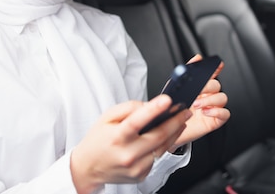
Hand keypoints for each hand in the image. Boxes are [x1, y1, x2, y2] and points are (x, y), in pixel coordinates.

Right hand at [70, 95, 190, 193]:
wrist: (88, 168)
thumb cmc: (98, 140)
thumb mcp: (106, 117)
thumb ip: (128, 108)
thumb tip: (149, 105)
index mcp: (116, 137)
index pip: (136, 121)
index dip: (153, 110)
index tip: (167, 100)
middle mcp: (127, 154)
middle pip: (158, 136)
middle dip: (175, 121)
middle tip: (185, 111)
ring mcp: (136, 167)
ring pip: (162, 148)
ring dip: (174, 133)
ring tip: (181, 120)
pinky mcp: (141, 175)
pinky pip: (156, 157)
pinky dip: (163, 145)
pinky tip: (165, 136)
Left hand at [170, 54, 229, 150]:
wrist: (169, 130)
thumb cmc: (173, 110)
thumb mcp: (175, 88)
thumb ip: (186, 72)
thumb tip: (197, 58)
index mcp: (200, 87)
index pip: (212, 74)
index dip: (217, 68)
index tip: (218, 64)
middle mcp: (208, 96)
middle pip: (217, 85)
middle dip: (207, 86)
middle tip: (197, 91)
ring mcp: (213, 108)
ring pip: (223, 98)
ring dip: (210, 99)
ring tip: (196, 105)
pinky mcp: (215, 120)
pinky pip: (225, 113)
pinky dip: (217, 111)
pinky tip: (205, 112)